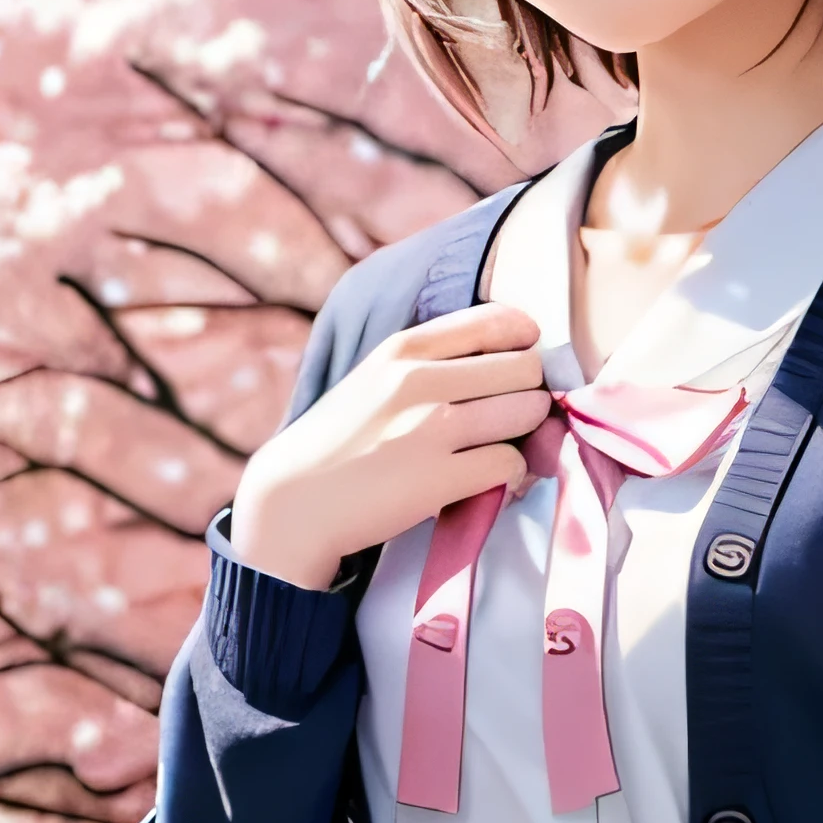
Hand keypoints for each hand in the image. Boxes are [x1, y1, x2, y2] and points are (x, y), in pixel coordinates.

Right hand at [230, 302, 550, 591]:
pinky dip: (511, 474)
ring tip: (504, 444)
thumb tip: (507, 354)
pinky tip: (490, 478)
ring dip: (527, 432)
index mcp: (402, 349)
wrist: (293, 501)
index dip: (524, 341)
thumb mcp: (374, 377)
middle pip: (524, 368)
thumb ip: (429, 361)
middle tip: (513, 414)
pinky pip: (510, 463)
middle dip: (529, 392)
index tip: (521, 361)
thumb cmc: (340, 440)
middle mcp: (418, 380)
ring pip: (527, 411)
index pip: (496, 321)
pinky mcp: (439, 479)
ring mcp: (430, 429)